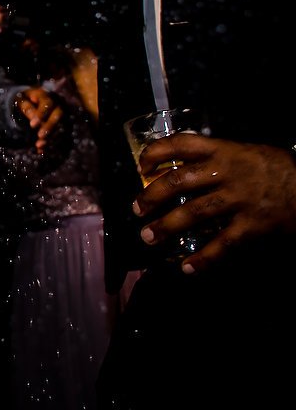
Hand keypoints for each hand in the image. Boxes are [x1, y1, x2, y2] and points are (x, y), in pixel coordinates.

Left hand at [15, 87, 63, 151]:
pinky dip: (50, 143)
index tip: (32, 125)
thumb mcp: (20, 101)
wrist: (27, 100)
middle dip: (49, 127)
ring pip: (60, 126)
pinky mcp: (60, 125)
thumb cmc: (23, 99)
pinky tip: (41, 151)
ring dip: (51, 137)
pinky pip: (58, 135)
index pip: (47, 104)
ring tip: (39, 146)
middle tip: (40, 136)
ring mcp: (60, 114)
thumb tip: (34, 118)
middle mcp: (56, 104)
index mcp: (45, 95)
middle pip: (58, 115)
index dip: (41, 114)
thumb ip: (27, 108)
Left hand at [134, 134, 295, 273]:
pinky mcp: (252, 225)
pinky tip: (187, 267)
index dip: (155, 153)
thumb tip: (179, 165)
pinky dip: (203, 258)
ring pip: (194, 213)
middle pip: (178, 181)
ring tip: (148, 237)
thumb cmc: (274, 168)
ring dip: (166, 226)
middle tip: (136, 209)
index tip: (141, 167)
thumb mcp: (244, 152)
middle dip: (151, 197)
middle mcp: (226, 172)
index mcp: (222, 151)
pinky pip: (222, 243)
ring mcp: (238, 199)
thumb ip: (215, 157)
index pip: (180, 144)